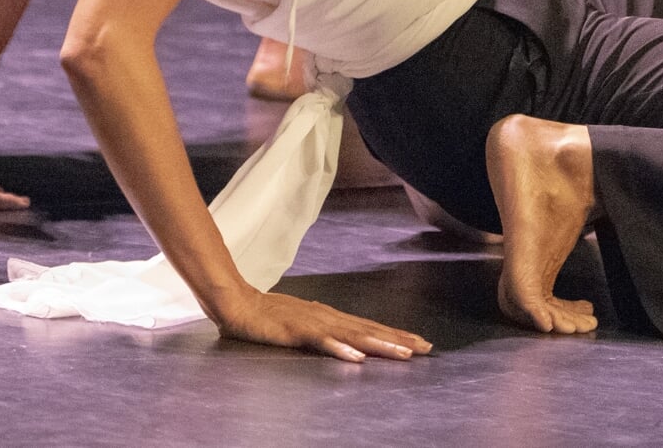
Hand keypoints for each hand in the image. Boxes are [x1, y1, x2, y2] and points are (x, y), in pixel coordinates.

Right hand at [214, 289, 432, 362]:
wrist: (236, 303)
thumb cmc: (266, 317)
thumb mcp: (301, 326)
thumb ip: (322, 334)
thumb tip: (345, 343)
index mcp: (329, 317)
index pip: (368, 326)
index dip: (394, 334)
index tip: (419, 343)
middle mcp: (326, 317)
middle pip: (368, 329)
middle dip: (398, 339)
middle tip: (426, 348)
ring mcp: (312, 323)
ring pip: (353, 335)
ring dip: (379, 344)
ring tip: (403, 353)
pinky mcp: (296, 331)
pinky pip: (321, 342)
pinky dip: (340, 349)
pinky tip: (356, 358)